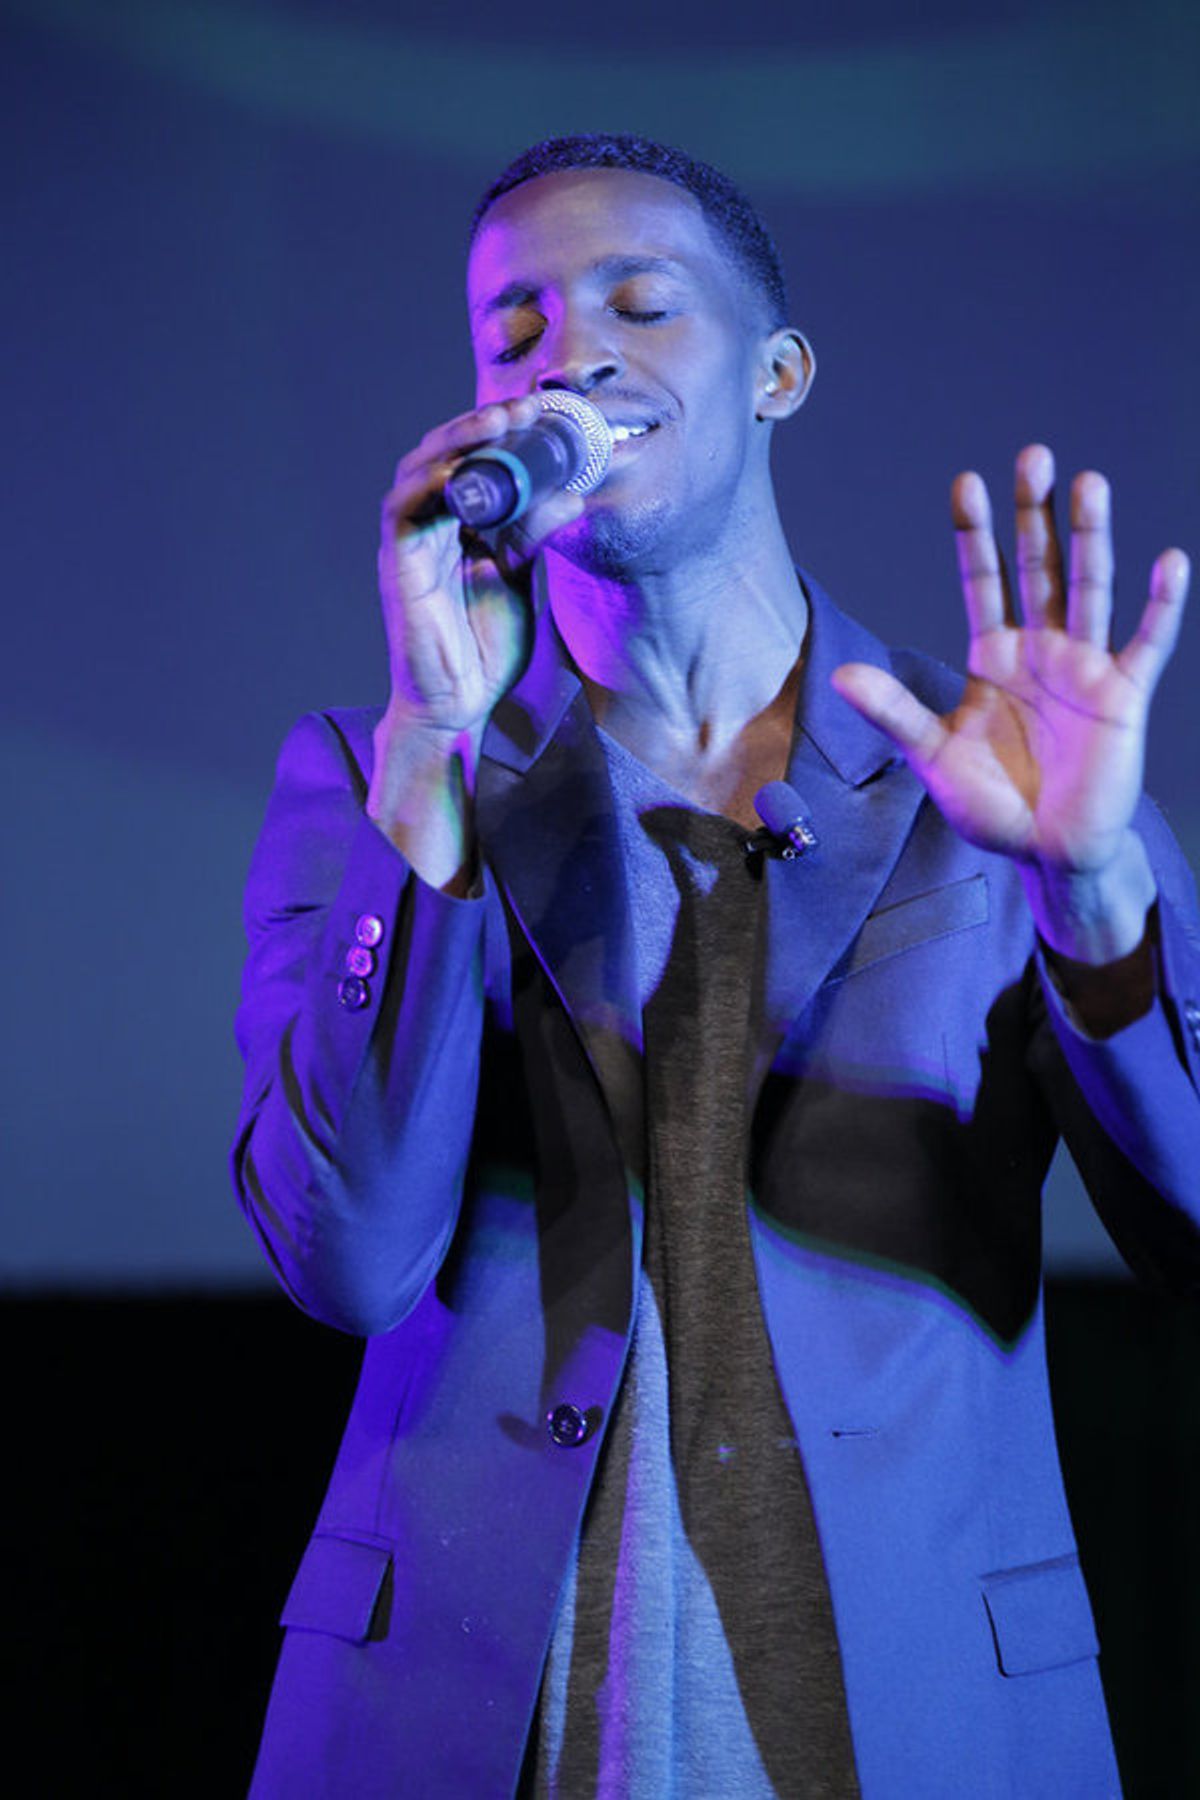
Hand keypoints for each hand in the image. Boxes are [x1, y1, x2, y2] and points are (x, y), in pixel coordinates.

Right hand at [369, 398, 581, 888]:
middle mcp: (429, 523)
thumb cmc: (484, 644)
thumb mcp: (521, 577)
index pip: (474, 462)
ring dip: (458, 442)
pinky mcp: (398, 565)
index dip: (504, 433)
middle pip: (444, 454)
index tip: (546, 414)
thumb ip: (536, 535)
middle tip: (527, 409)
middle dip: (483, 425)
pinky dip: (430, 484)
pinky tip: (462, 470)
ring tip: (499, 424)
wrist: (460, 702)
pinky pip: (405, 510)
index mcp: (458, 523)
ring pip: (421, 470)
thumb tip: (575, 496)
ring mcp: (410, 542)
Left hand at [832, 445, 1189, 958]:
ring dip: (1090, 539)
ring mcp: (1085, 668)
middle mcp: (1041, 650)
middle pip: (1038, 568)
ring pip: (1089, 589)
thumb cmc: (993, 807)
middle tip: (1033, 456)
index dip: (975, 535)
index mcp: (994, 658)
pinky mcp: (1123, 696)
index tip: (965, 483)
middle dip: (1034, 515)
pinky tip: (1170, 560)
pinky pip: (1146, 643)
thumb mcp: (935, 758)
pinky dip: (1160, 604)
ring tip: (1089, 484)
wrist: (1048, 854)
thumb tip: (840, 674)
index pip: (982, 581)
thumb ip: (896, 713)